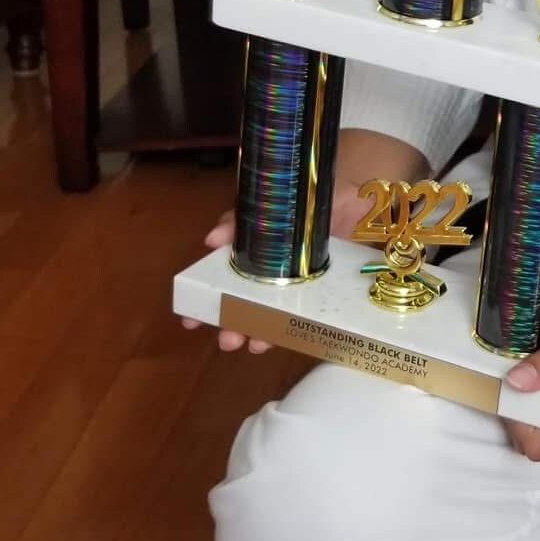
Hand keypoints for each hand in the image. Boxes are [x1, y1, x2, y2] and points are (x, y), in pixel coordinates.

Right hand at [180, 186, 370, 352]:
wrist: (349, 196)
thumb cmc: (299, 200)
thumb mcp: (265, 205)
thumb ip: (238, 221)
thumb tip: (211, 240)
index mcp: (248, 257)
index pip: (219, 286)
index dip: (204, 305)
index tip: (190, 321)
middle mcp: (266, 277)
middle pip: (244, 308)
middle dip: (232, 327)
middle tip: (227, 340)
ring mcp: (293, 286)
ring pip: (271, 316)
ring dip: (260, 333)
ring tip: (253, 344)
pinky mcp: (319, 292)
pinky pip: (304, 314)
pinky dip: (294, 325)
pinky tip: (287, 334)